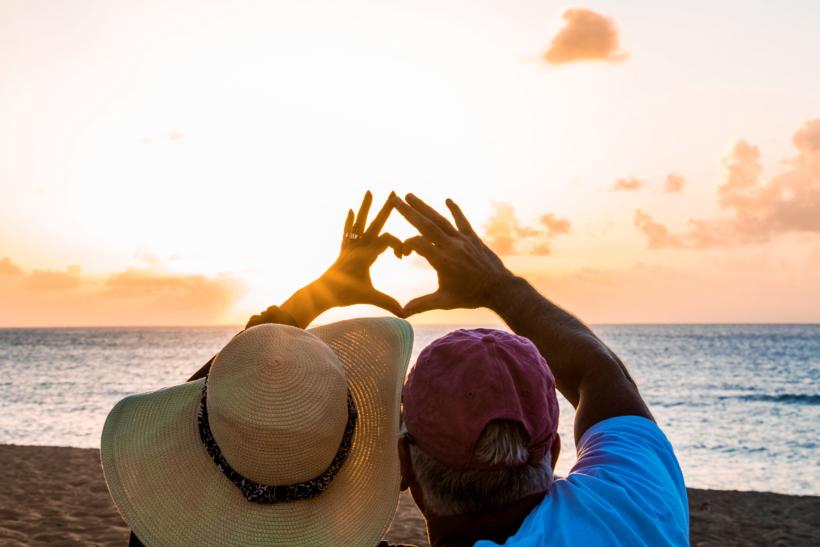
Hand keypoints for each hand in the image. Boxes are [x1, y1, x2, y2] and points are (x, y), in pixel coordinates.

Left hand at [316, 191, 404, 315]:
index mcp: (366, 254)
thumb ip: (387, 302)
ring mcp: (350, 246)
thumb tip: (405, 314)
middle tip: (393, 193)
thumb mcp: (369, 297)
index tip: (403, 257)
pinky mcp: (344, 250)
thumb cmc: (345, 294)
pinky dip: (350, 221)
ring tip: (369, 191)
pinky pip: (348, 232)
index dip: (398, 245)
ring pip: (359, 222)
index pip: (387, 240)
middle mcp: (358, 246)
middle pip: (374, 223)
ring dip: (365, 207)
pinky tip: (350, 211)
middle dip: (385, 209)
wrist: (322, 293)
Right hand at [391, 193, 515, 315]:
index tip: (403, 253)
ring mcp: (463, 240)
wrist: (499, 289)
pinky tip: (447, 199)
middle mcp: (451, 246)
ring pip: (440, 219)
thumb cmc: (470, 296)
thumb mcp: (444, 301)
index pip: (418, 244)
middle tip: (394, 198)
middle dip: (409, 211)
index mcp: (442, 261)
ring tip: (410, 195)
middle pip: (426, 224)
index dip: (407, 245)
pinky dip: (455, 210)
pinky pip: (462, 221)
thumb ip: (422, 305)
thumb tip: (400, 313)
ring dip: (424, 206)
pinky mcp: (473, 238)